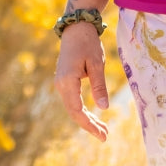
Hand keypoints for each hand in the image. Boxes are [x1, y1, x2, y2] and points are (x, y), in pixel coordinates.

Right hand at [54, 22, 110, 140]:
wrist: (76, 28)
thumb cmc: (88, 43)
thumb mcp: (97, 63)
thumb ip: (99, 86)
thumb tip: (103, 108)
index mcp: (67, 82)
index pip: (77, 111)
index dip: (89, 124)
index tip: (102, 134)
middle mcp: (60, 86)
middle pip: (74, 113)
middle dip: (89, 125)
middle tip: (105, 136)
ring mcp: (61, 84)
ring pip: (73, 108)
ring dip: (87, 119)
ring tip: (103, 130)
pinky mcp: (65, 82)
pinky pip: (73, 101)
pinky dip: (84, 110)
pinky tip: (94, 116)